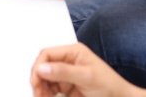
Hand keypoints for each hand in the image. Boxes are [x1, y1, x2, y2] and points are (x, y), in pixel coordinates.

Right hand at [29, 43, 145, 96]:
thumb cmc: (110, 86)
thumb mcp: (87, 77)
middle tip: (38, 93)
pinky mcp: (66, 87)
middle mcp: (68, 61)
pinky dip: (46, 94)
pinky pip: (50, 89)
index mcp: (73, 51)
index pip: (47, 54)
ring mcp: (66, 74)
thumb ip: (64, 72)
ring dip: (41, 89)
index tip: (35, 81)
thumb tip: (42, 68)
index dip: (38, 66)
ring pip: (44, 79)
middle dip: (38, 80)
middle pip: (43, 67)